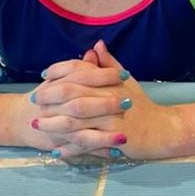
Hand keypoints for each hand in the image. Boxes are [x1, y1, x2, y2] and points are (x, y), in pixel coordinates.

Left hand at [24, 40, 175, 162]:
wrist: (161, 129)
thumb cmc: (141, 105)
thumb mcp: (126, 81)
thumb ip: (108, 64)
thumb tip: (96, 45)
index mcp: (109, 81)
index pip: (79, 70)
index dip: (59, 71)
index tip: (43, 75)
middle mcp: (107, 97)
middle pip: (71, 94)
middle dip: (49, 96)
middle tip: (33, 100)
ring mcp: (109, 118)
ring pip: (74, 120)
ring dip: (53, 123)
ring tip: (36, 126)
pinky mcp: (112, 138)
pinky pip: (86, 143)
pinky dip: (69, 147)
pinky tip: (56, 151)